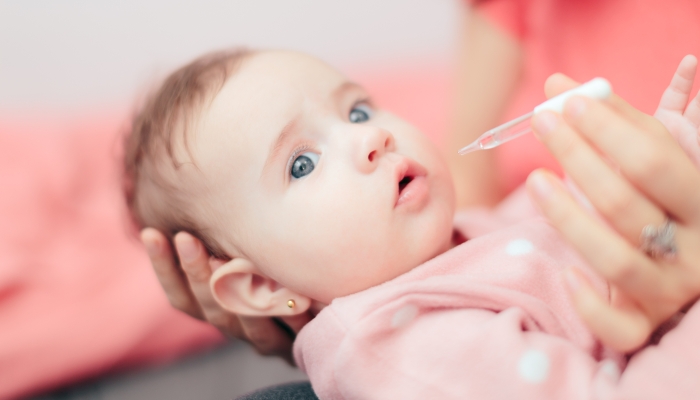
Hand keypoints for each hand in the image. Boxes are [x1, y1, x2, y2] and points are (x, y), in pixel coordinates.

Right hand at [141, 228, 311, 363]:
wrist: (327, 328)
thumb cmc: (288, 280)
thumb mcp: (258, 258)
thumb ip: (235, 239)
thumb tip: (211, 186)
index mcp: (217, 309)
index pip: (179, 293)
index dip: (163, 266)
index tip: (150, 233)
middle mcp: (233, 327)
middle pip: (203, 305)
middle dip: (192, 271)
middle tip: (185, 238)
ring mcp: (258, 340)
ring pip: (235, 320)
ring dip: (230, 291)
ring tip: (222, 261)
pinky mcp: (287, 350)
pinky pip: (276, 333)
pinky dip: (274, 313)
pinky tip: (275, 292)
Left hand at [526, 66, 699, 351]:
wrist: (688, 261)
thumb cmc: (663, 199)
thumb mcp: (653, 157)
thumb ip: (614, 122)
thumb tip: (557, 85)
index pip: (653, 161)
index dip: (607, 129)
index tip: (566, 102)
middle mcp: (696, 248)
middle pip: (627, 206)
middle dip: (578, 158)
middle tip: (542, 122)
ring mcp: (671, 290)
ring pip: (616, 261)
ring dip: (568, 219)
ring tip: (535, 179)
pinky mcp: (645, 323)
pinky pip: (619, 328)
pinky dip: (591, 305)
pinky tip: (566, 273)